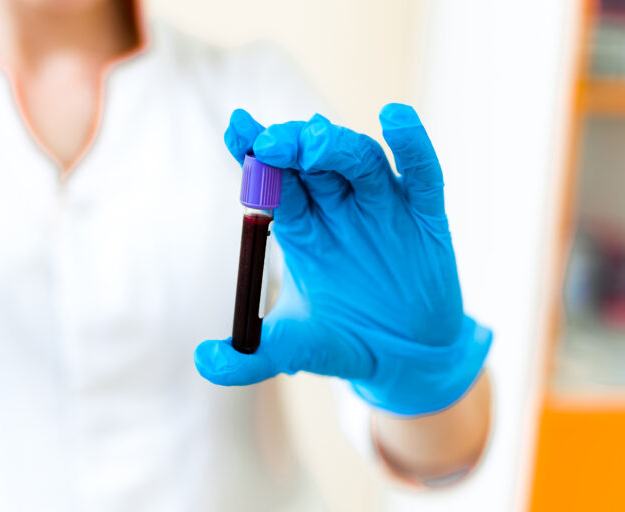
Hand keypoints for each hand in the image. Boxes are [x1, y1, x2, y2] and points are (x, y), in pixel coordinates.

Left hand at [194, 104, 490, 414]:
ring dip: (337, 146)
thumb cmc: (345, 343)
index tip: (237, 128)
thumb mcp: (295, 350)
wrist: (405, 361)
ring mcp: (383, 208)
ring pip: (359, 160)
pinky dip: (412, 146)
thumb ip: (250, 357)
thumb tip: (203, 362)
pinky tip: (395, 118)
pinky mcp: (426, 217)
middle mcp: (339, 209)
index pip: (275, 182)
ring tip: (315, 141)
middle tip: (271, 144)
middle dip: (290, 147)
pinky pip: (422, 174)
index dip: (255, 155)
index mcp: (303, 229)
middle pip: (311, 163)